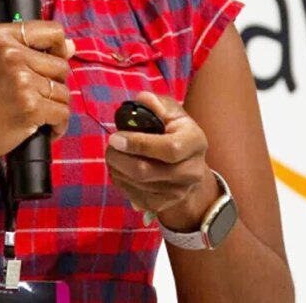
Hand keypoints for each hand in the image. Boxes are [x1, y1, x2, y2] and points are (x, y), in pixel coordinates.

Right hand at [0, 20, 74, 168]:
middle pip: (61, 66)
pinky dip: (58, 125)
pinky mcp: (30, 107)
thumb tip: (71, 47)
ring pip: (63, 92)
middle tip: (33, 97)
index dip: (59, 48)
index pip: (53, 31)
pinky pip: (62, 113)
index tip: (52, 61)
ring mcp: (21, 80)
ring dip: (55, 107)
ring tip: (35, 114)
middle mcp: (11, 54)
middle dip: (54, 84)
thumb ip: (29, 49)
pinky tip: (44, 129)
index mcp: (1, 36)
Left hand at [105, 91, 220, 231]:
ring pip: (136, 184)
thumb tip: (142, 100)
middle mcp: (191, 171)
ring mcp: (178, 192)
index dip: (139, 144)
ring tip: (114, 156)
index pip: (169, 149)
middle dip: (119, 158)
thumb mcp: (171, 112)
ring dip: (117, 169)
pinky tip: (120, 169)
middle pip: (146, 171)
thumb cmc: (176, 132)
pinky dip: (121, 182)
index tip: (116, 138)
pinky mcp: (163, 204)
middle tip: (109, 146)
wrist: (189, 166)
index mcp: (196, 142)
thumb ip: (157, 104)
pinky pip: (134, 196)